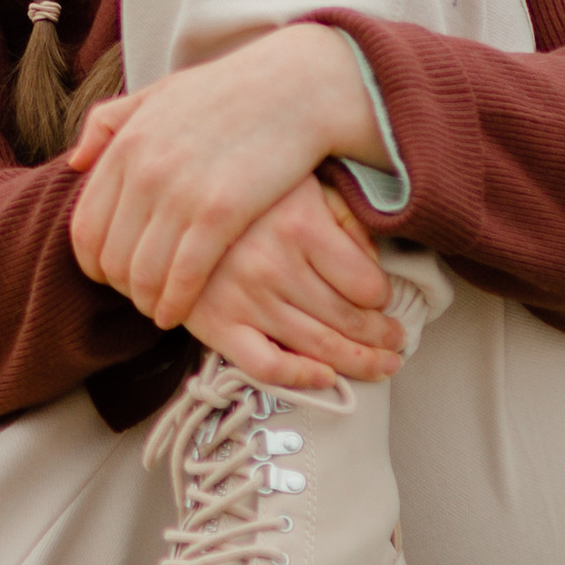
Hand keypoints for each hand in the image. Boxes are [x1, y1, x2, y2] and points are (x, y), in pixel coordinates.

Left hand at [68, 24, 386, 328]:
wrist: (294, 87)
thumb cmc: (225, 93)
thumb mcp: (156, 95)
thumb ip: (108, 123)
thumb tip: (75, 162)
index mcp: (124, 145)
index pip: (85, 226)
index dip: (92, 262)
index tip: (109, 276)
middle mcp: (143, 171)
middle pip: (109, 256)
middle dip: (119, 287)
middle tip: (137, 297)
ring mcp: (180, 193)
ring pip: (142, 273)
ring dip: (146, 301)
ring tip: (158, 310)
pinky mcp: (221, 212)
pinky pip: (183, 276)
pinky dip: (175, 303)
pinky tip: (177, 314)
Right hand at [182, 180, 403, 389]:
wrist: (169, 201)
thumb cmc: (247, 194)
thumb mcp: (303, 186)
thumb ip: (345, 218)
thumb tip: (375, 267)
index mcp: (299, 225)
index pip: (368, 285)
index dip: (385, 297)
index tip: (384, 300)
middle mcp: (272, 264)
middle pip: (349, 320)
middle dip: (383, 338)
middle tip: (395, 342)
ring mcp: (243, 297)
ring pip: (319, 347)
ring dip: (360, 363)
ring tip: (380, 364)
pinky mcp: (215, 322)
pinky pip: (266, 365)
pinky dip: (301, 378)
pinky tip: (325, 377)